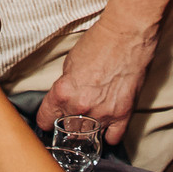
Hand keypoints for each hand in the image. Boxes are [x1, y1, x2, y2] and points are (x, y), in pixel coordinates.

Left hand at [34, 15, 153, 144]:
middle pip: (66, 131)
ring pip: (88, 137)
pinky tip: (106, 127)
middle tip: (72, 117)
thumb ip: (65, 85)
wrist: (127, 33)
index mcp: (63, 92)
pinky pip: (113, 138)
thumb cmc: (99, 41)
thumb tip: (65, 98)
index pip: (45, 119)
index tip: (50, 119)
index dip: (47, 119)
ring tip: (89, 122)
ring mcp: (103, 113)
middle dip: (67, 125)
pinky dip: (109, 135)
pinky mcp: (123, 114)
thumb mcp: (70, 62)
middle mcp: (80, 107)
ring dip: (87, 131)